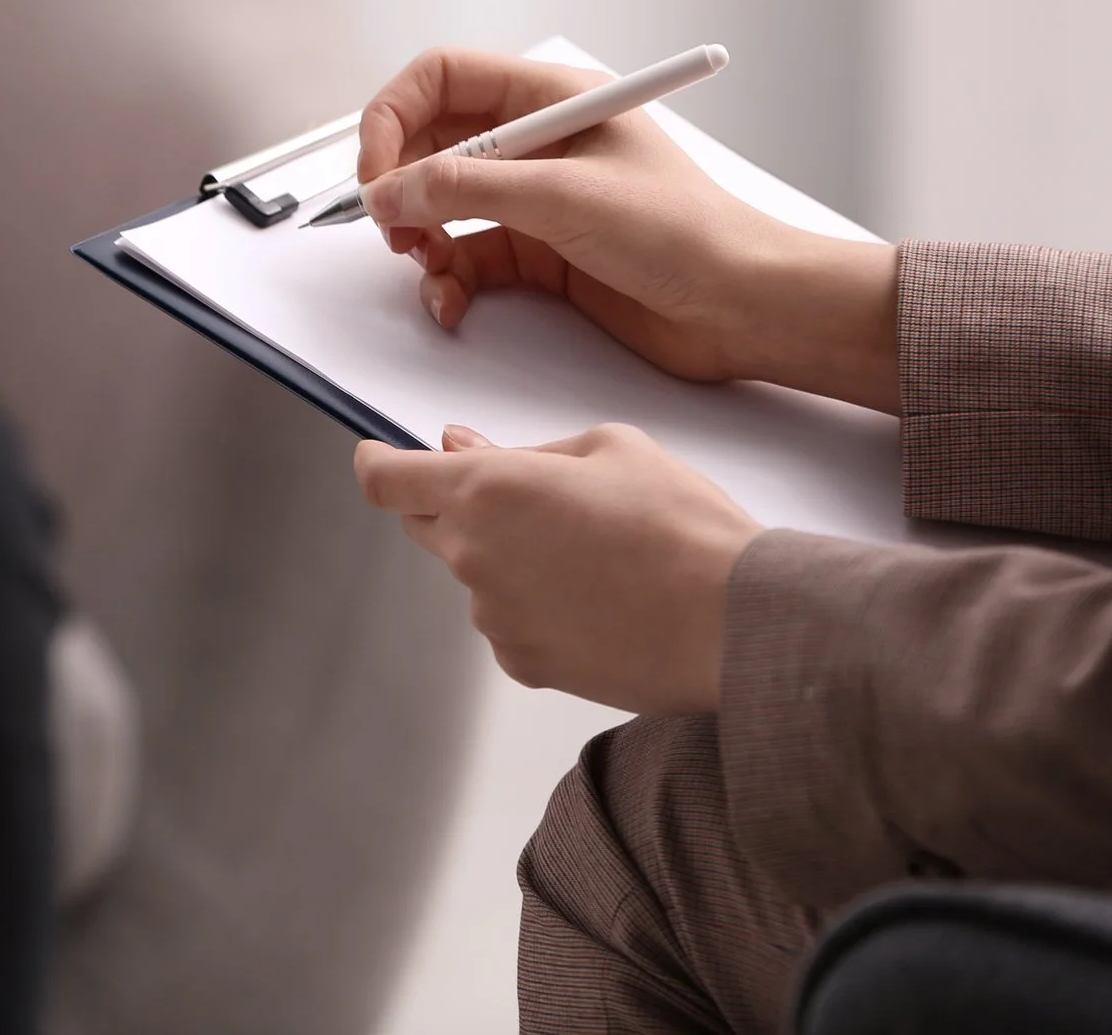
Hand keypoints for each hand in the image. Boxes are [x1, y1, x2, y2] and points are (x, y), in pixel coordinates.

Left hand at [354, 422, 762, 713]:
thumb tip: (466, 449)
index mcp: (486, 490)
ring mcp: (494, 616)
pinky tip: (597, 600)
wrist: (735, 621)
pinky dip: (534, 607)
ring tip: (591, 555)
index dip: (376, 464)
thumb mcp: (610, 447)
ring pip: (476, 575)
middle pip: (425, 526)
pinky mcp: (523, 664)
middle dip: (452, 505)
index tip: (378, 458)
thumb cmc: (683, 526)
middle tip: (522, 498)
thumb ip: (526, 449)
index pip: (387, 481)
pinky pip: (508, 623)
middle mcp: (474, 556)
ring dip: (506, 558)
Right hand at [356, 47, 898, 408]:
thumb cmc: (684, 234)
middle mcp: (536, 141)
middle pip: (429, 143)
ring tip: (427, 264)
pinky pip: (463, 255)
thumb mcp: (562, 198)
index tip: (375, 172)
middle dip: (400, 185)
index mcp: (549, 98)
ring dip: (418, 236)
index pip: (440, 79)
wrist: (742, 308)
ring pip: (440, 204)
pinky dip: (445, 280)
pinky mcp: (537, 253)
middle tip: (392, 227)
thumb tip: (386, 192)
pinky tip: (452, 301)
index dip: (393, 118)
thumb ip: (463, 189)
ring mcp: (534, 198)